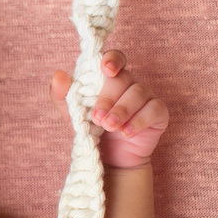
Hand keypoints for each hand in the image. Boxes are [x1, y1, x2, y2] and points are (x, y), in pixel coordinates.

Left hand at [50, 50, 169, 168]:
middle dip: (109, 98)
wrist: (110, 158)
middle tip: (97, 118)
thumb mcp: (72, 114)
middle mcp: (129, 83)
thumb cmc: (92, 130)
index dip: (113, 59)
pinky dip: (139, 120)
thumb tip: (59, 75)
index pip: (115, 58)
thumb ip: (61, 95)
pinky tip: (126, 132)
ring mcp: (146, 97)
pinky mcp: (158, 113)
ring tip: (110, 126)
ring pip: (139, 92)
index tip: (106, 69)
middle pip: (124, 78)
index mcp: (109, 78)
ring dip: (122, 109)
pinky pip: (154, 109)